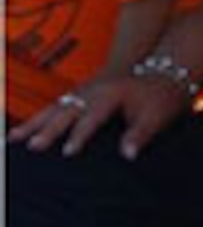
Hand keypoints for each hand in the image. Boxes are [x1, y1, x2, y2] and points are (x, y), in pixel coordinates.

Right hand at [8, 70, 190, 160]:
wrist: (165, 72)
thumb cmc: (162, 96)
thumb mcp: (158, 115)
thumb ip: (141, 134)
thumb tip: (128, 154)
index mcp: (110, 94)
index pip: (92, 117)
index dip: (80, 135)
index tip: (68, 151)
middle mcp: (92, 90)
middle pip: (65, 111)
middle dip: (48, 129)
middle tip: (32, 146)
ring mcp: (84, 91)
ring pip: (54, 108)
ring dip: (34, 123)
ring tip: (12, 139)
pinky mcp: (81, 95)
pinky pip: (54, 108)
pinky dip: (38, 120)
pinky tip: (23, 133)